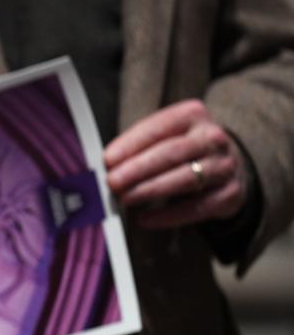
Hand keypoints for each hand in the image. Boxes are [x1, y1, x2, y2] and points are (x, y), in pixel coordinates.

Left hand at [104, 100, 249, 228]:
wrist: (227, 166)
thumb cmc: (182, 150)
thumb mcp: (165, 137)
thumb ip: (138, 147)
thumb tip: (106, 166)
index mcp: (192, 115)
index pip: (159, 127)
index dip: (131, 144)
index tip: (107, 160)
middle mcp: (213, 138)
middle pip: (171, 153)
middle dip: (138, 168)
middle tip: (112, 182)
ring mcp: (225, 166)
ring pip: (185, 178)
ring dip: (150, 190)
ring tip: (125, 199)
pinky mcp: (230, 194)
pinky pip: (197, 207)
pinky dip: (168, 215)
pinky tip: (145, 219)